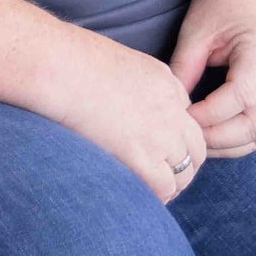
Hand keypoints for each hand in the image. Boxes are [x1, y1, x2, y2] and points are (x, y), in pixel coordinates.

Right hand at [47, 34, 210, 203]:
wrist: (60, 67)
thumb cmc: (71, 59)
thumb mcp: (116, 60)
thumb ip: (132, 82)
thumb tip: (124, 107)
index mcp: (165, 82)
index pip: (185, 117)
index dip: (173, 137)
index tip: (158, 148)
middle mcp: (171, 109)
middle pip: (195, 147)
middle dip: (183, 164)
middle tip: (162, 175)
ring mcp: (159, 133)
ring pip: (184, 171)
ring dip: (171, 184)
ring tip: (150, 191)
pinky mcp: (140, 155)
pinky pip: (164, 186)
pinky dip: (157, 196)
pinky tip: (142, 196)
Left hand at [169, 0, 255, 158]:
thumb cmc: (222, 4)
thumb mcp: (197, 31)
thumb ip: (185, 68)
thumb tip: (172, 108)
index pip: (241, 96)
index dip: (209, 114)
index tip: (181, 116)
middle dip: (220, 139)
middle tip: (188, 137)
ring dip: (232, 146)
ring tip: (199, 141)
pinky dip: (243, 140)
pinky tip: (216, 136)